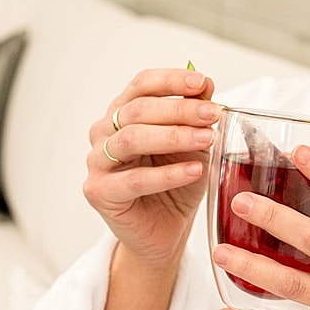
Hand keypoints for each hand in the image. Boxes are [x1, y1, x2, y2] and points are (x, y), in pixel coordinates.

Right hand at [83, 67, 218, 268]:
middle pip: (137, 110)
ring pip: (131, 139)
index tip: (202, 83)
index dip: (171, 79)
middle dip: (179, 109)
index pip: (142, 84)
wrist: (166, 231)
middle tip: (211, 114)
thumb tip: (205, 85)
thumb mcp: (193, 145)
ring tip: (206, 138)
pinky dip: (168, 174)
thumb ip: (195, 116)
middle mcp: (104, 132)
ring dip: (174, 136)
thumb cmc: (176, 185)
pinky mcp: (98, 192)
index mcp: (123, 113)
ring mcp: (97, 161)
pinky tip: (193, 170)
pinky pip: (135, 179)